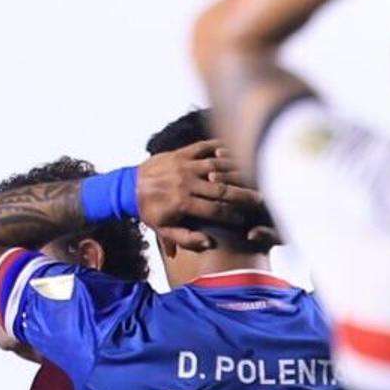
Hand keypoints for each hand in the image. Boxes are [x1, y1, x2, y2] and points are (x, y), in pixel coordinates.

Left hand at [135, 139, 259, 236]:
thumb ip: (187, 239)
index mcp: (182, 203)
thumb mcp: (164, 231)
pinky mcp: (180, 153)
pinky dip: (219, 146)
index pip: (215, 210)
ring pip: (216, 165)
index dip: (232, 216)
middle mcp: (185, 183)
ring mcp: (183, 165)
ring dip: (236, 169)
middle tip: (261, 198)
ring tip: (254, 173)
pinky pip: (203, 147)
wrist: (127, 187)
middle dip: (243, 194)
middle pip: (221, 189)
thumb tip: (210, 243)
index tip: (245, 219)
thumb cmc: (150, 211)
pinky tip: (234, 147)